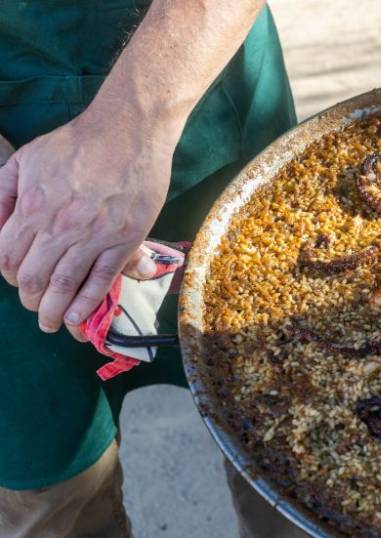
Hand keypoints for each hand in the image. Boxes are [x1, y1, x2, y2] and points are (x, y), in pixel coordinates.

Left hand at [0, 111, 177, 338]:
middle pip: (33, 278)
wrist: (128, 131)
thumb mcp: (25, 159)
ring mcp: (95, 235)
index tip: (17, 279)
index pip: (8, 257)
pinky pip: (102, 279)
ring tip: (51, 323)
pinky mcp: (125, 239)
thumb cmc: (77, 142)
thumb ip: (3, 194)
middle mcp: (61, 226)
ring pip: (65, 285)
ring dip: (53, 311)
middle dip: (29, 300)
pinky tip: (77, 317)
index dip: (8, 275)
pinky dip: (88, 303)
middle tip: (35, 306)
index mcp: (33, 207)